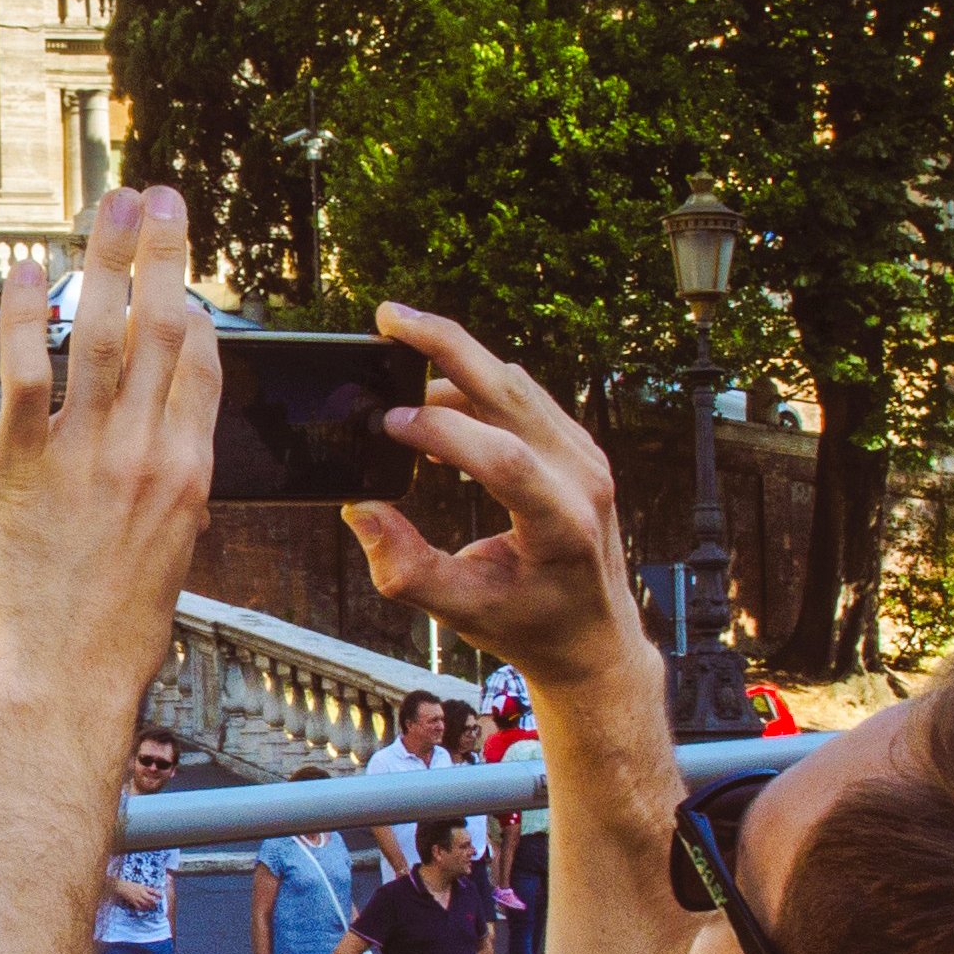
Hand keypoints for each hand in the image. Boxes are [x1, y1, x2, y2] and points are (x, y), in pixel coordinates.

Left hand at [0, 193, 221, 743]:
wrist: (67, 680)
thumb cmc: (117, 629)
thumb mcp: (172, 549)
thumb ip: (169, 483)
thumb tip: (164, 438)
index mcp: (193, 473)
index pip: (203, 364)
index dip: (193, 307)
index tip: (183, 272)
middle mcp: (146, 452)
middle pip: (161, 327)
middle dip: (162, 252)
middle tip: (159, 195)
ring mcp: (85, 455)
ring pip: (101, 333)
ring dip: (107, 258)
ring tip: (110, 204)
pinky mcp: (22, 465)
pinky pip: (25, 371)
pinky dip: (25, 313)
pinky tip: (29, 269)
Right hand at [113, 881, 161, 913]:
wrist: (121, 887)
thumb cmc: (130, 885)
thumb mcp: (139, 885)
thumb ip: (145, 888)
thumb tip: (150, 892)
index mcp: (143, 888)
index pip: (153, 891)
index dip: (158, 894)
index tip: (162, 896)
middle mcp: (142, 893)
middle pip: (151, 899)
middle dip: (155, 903)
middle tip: (157, 905)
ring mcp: (137, 898)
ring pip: (146, 904)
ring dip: (150, 907)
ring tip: (152, 909)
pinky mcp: (133, 901)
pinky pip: (139, 907)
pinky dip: (142, 909)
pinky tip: (144, 910)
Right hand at [345, 306, 650, 702]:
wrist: (594, 636)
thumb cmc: (531, 625)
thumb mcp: (462, 611)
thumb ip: (405, 568)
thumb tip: (359, 507)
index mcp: (563, 523)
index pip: (504, 458)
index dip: (442, 432)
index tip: (385, 423)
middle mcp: (583, 477)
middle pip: (511, 389)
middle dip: (446, 345)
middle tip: (389, 317)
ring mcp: (584, 455)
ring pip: (513, 384)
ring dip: (453, 363)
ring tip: (394, 358)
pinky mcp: (574, 445)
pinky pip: (521, 397)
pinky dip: (472, 387)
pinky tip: (429, 404)